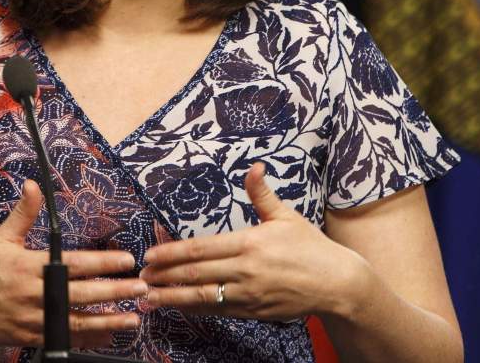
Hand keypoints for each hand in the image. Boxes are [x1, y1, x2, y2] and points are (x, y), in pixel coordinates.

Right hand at [0, 179, 145, 348]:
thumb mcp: (0, 238)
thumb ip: (23, 213)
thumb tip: (34, 184)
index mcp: (29, 267)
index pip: (74, 263)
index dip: (103, 262)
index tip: (127, 260)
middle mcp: (33, 294)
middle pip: (82, 294)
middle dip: (115, 291)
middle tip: (141, 287)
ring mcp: (32, 320)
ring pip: (76, 322)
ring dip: (108, 320)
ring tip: (133, 317)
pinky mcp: (29, 338)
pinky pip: (64, 339)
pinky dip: (87, 338)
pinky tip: (107, 334)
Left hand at [138, 163, 370, 321]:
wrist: (337, 284)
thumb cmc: (311, 247)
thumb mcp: (286, 217)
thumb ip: (262, 194)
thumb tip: (253, 167)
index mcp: (250, 243)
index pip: (200, 249)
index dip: (171, 253)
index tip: (150, 255)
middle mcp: (246, 271)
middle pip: (195, 275)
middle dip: (164, 277)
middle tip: (141, 277)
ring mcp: (250, 295)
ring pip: (203, 298)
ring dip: (173, 298)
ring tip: (150, 298)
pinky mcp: (255, 312)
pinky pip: (219, 312)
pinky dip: (196, 310)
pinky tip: (180, 308)